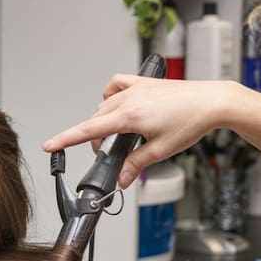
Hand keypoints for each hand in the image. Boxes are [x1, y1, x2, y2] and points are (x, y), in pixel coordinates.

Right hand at [42, 76, 240, 187]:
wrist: (212, 101)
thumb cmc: (191, 122)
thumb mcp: (161, 150)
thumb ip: (135, 164)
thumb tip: (120, 178)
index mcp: (129, 117)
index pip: (88, 130)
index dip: (64, 139)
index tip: (48, 145)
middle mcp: (128, 100)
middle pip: (96, 121)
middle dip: (98, 140)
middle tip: (113, 155)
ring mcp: (134, 88)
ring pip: (104, 106)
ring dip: (105, 121)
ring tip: (123, 135)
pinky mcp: (143, 82)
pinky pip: (116, 86)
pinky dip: (112, 96)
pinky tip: (120, 106)